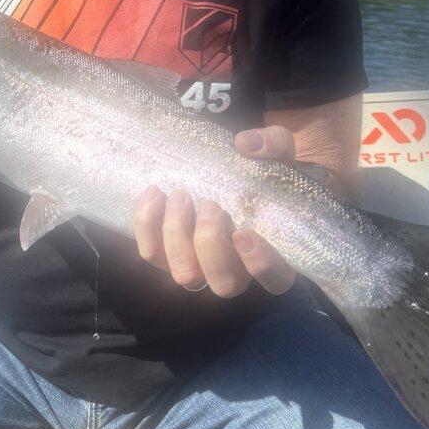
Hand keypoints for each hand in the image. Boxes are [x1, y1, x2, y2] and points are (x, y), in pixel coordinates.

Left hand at [133, 125, 297, 297]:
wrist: (226, 171)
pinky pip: (151, 253)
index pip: (276, 280)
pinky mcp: (169, 255)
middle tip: (210, 205)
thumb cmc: (264, 169)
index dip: (261, 265)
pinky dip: (148, 226)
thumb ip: (274, 145)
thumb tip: (246, 144)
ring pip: (185, 275)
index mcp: (275, 254)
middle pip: (225, 284)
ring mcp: (201, 267)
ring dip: (179, 235)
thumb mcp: (280, 150)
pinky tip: (154, 193)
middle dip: (211, 244)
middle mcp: (237, 271)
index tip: (244, 233)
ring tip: (180, 195)